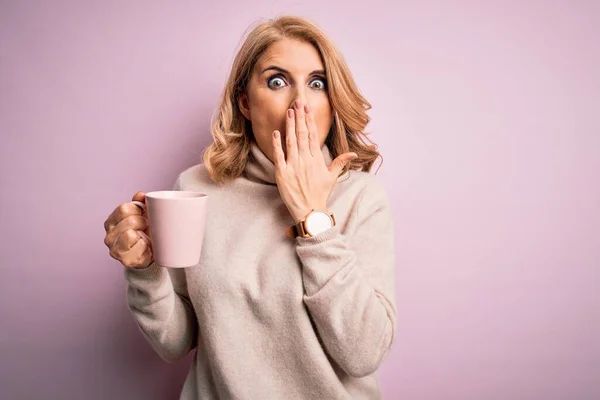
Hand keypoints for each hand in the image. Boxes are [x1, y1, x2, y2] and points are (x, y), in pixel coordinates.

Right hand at [103, 191, 152, 267]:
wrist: (149, 254)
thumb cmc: (144, 233)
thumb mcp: (141, 215)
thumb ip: (139, 203)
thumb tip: (140, 194)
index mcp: (111, 222)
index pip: (123, 208)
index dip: (137, 209)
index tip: (143, 213)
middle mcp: (109, 236)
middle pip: (129, 220)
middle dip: (143, 221)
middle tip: (146, 226)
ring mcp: (115, 249)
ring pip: (130, 233)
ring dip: (143, 233)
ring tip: (145, 236)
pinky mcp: (125, 259)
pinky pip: (138, 246)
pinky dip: (146, 245)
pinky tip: (145, 247)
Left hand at [272, 100, 356, 221]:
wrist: (310, 211)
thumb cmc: (320, 194)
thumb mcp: (331, 177)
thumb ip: (340, 162)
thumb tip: (353, 153)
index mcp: (317, 160)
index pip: (313, 136)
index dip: (309, 121)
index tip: (307, 108)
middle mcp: (305, 161)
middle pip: (302, 134)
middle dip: (299, 117)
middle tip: (297, 102)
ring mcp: (293, 166)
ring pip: (291, 142)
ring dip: (289, 126)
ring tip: (288, 111)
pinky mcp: (282, 174)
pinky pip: (279, 156)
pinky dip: (277, 144)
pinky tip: (276, 132)